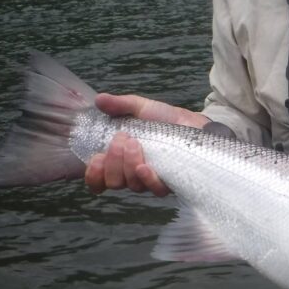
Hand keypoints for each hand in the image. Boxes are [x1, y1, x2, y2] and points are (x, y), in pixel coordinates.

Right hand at [84, 93, 208, 196]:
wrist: (195, 125)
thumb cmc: (165, 120)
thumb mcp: (141, 107)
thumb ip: (120, 104)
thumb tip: (99, 99)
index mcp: (120, 160)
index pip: (98, 180)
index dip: (93, 175)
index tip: (95, 158)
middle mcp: (132, 174)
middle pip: (113, 182)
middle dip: (112, 161)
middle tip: (122, 139)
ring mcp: (151, 180)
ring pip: (131, 185)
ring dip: (128, 164)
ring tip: (135, 143)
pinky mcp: (170, 183)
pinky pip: (154, 189)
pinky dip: (147, 178)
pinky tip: (145, 166)